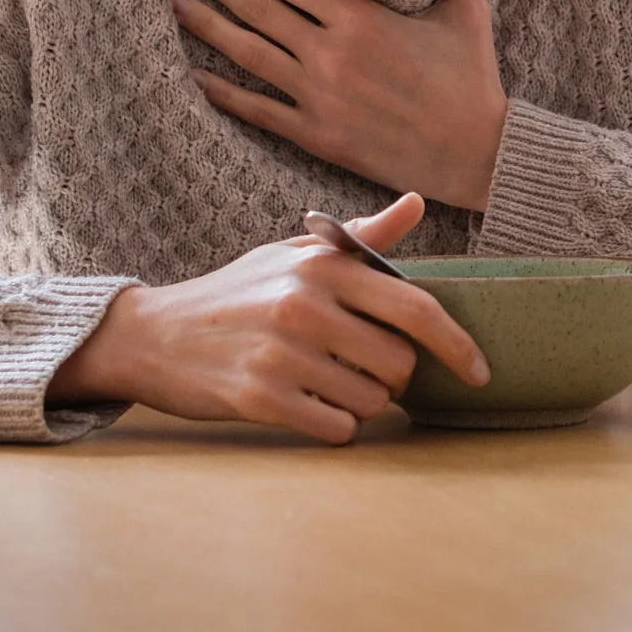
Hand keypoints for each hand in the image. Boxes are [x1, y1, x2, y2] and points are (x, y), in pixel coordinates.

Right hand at [47, 194, 489, 444]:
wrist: (152, 334)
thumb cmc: (235, 293)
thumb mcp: (293, 253)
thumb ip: (361, 238)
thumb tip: (418, 202)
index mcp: (324, 266)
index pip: (417, 308)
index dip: (459, 345)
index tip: (480, 372)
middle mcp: (306, 305)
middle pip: (400, 365)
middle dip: (392, 378)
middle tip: (359, 369)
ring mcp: (282, 353)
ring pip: (371, 402)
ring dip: (360, 404)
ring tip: (321, 382)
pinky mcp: (259, 397)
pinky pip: (336, 429)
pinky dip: (333, 426)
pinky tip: (305, 407)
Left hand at [169, 0, 509, 209]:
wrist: (475, 153)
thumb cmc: (472, 79)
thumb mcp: (464, 11)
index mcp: (360, 19)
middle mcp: (331, 54)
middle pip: (255, 8)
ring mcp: (319, 97)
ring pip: (248, 54)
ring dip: (206, 25)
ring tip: (174, 1)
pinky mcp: (318, 135)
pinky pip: (259, 110)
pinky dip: (224, 93)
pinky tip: (195, 75)